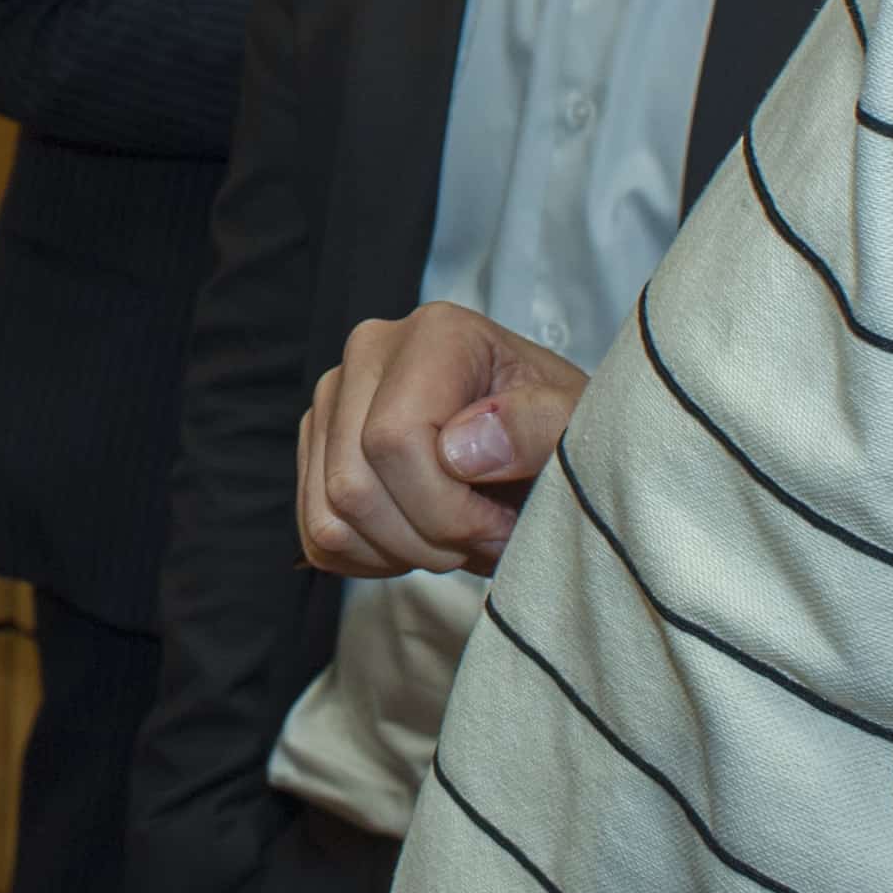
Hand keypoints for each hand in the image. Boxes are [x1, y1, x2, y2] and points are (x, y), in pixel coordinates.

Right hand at [296, 303, 587, 578]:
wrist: (540, 445)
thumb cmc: (557, 433)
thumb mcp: (576, 427)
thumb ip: (535, 428)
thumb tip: (458, 449)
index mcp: (435, 334)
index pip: (395, 440)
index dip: (448, 510)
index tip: (502, 523)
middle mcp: (369, 354)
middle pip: (354, 485)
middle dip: (428, 539)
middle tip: (484, 536)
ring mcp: (334, 401)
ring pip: (330, 518)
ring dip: (402, 553)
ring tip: (458, 536)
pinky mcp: (317, 447)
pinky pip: (317, 534)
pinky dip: (371, 558)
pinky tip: (420, 537)